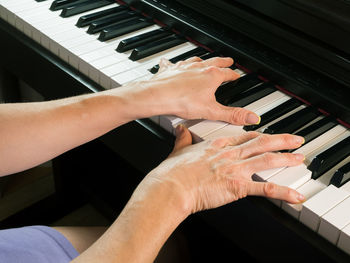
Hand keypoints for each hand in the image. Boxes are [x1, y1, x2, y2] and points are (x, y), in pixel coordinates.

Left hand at [137, 56, 259, 124]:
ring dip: (202, 60)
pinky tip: (172, 62)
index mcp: (211, 76)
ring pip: (196, 60)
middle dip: (223, 61)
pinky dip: (175, 63)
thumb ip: (232, 114)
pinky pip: (173, 63)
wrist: (158, 95)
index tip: (237, 76)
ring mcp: (184, 67)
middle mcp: (199, 68)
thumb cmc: (182, 101)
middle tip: (228, 60)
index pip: (228, 74)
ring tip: (204, 60)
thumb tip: (250, 118)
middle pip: (215, 62)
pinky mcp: (171, 69)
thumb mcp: (211, 111)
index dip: (234, 76)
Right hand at [146, 126, 304, 214]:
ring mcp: (235, 169)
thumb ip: (182, 139)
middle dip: (281, 141)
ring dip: (287, 158)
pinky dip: (283, 192)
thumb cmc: (173, 172)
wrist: (171, 186)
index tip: (268, 134)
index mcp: (216, 146)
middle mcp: (229, 154)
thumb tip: (181, 130)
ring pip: (267, 160)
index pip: (243, 138)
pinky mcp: (237, 186)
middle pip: (261, 143)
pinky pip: (265, 189)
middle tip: (296, 140)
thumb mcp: (178, 150)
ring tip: (300, 158)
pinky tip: (296, 196)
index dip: (259, 135)